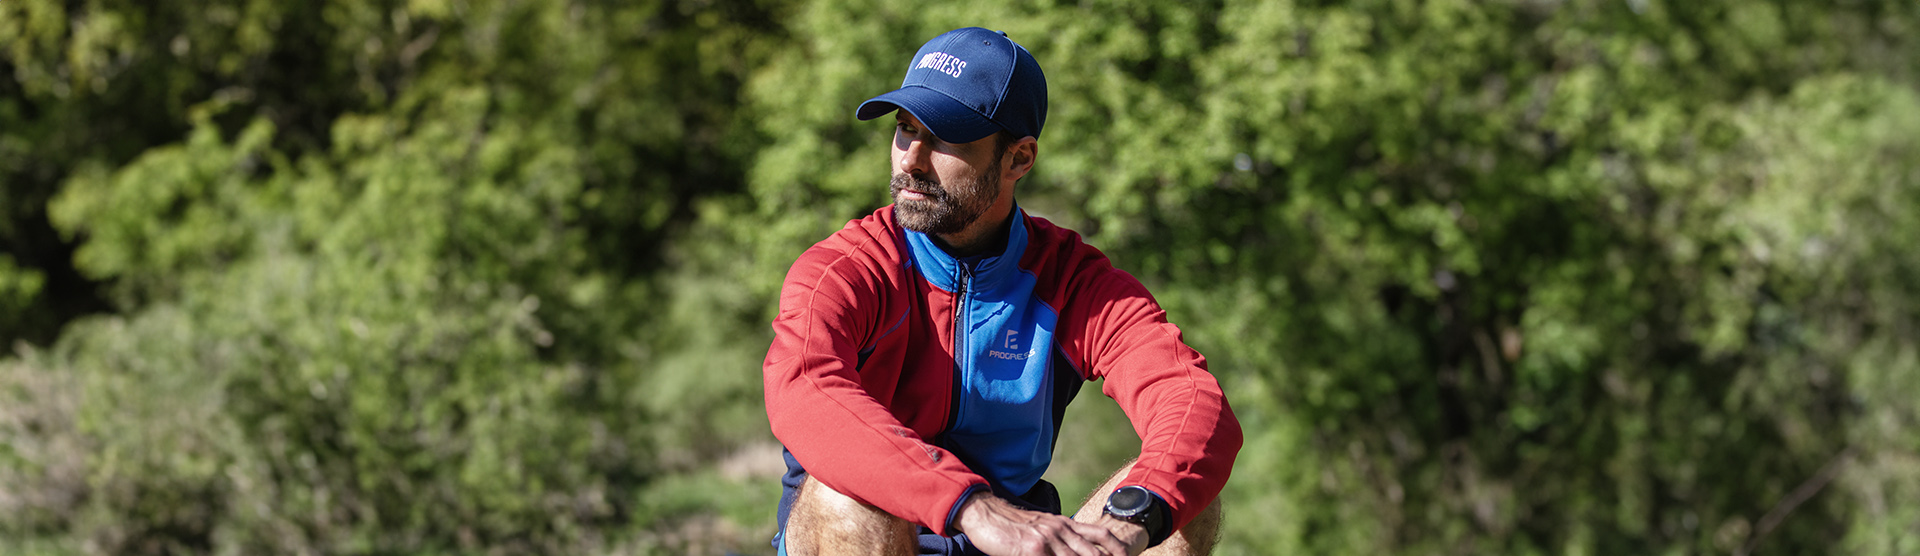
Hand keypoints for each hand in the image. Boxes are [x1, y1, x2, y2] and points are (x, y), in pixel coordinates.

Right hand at [953, 491, 1138, 554]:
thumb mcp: (1042, 528)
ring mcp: (1049, 539)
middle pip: (1095, 553)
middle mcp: (1062, 529)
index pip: (1102, 535)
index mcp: (1066, 524)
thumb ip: (1060, 540)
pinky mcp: (1033, 549)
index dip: (1118, 550)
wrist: (986, 513)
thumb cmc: (1012, 526)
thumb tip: (1074, 551)